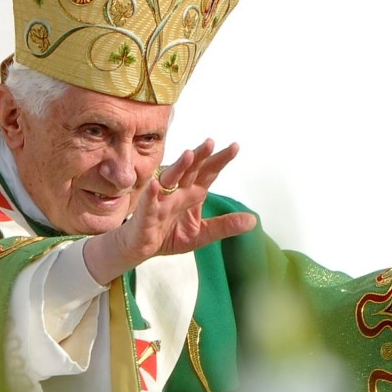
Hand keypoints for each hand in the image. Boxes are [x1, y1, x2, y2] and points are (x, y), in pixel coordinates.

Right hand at [84, 139, 256, 283]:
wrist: (139, 248)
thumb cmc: (168, 235)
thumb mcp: (201, 234)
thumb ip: (225, 226)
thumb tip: (253, 220)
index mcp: (191, 193)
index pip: (208, 173)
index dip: (219, 160)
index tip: (235, 146)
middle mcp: (176, 192)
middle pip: (190, 170)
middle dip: (200, 156)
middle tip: (211, 142)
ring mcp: (161, 200)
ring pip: (169, 179)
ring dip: (179, 167)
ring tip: (188, 155)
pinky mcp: (146, 214)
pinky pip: (149, 203)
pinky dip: (152, 195)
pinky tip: (155, 186)